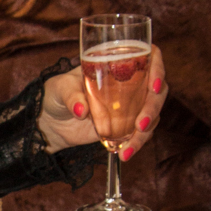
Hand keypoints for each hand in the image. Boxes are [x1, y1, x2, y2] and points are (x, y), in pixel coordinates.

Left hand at [39, 46, 168, 158]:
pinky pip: (141, 133)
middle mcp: (129, 83)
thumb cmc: (56, 94)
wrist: (52, 121)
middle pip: (157, 90)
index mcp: (117, 64)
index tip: (154, 85)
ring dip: (145, 132)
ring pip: (152, 114)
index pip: (149, 57)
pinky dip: (136, 143)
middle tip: (141, 124)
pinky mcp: (126, 125)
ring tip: (128, 147)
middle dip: (153, 107)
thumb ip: (71, 96)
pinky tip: (125, 153)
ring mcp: (130, 105)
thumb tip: (81, 111)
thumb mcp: (60, 88)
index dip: (158, 68)